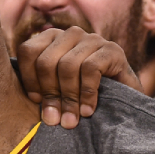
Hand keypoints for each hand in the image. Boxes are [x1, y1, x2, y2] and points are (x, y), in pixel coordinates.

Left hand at [16, 26, 140, 128]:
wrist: (126, 101)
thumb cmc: (85, 98)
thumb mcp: (58, 92)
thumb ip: (42, 91)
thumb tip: (30, 105)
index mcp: (52, 39)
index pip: (28, 51)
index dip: (29, 79)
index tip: (36, 102)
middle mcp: (71, 34)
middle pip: (47, 60)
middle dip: (50, 94)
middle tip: (55, 119)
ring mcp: (93, 39)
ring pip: (67, 65)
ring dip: (69, 98)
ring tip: (72, 119)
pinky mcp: (113, 50)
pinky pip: (90, 69)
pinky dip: (87, 93)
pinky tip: (88, 110)